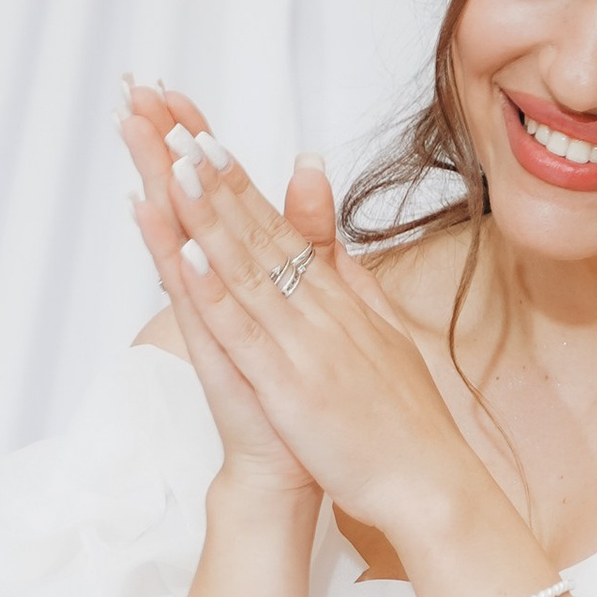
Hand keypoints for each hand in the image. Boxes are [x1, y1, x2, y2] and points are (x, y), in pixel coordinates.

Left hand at [148, 106, 490, 542]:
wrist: (431, 483)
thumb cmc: (401, 416)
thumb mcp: (377, 325)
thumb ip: (345, 268)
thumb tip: (324, 222)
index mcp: (335, 295)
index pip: (275, 220)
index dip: (231, 171)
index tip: (193, 125)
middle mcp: (319, 306)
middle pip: (255, 224)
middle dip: (207, 167)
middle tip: (165, 113)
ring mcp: (305, 343)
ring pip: (246, 265)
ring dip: (207, 209)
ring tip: (171, 156)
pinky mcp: (292, 385)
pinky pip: (246, 332)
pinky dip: (217, 291)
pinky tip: (188, 252)